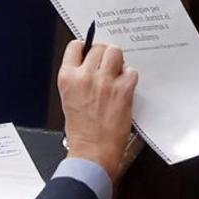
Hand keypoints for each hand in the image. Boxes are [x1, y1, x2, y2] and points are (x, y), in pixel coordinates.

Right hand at [58, 40, 137, 180]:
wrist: (92, 152)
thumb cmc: (80, 131)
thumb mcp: (68, 99)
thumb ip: (78, 79)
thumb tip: (90, 64)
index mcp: (67, 78)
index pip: (75, 46)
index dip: (86, 47)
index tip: (91, 51)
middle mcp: (85, 76)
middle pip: (99, 47)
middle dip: (105, 54)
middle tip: (108, 65)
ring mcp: (105, 82)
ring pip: (115, 52)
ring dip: (118, 61)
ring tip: (117, 73)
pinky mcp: (123, 90)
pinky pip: (131, 71)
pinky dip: (130, 77)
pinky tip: (125, 88)